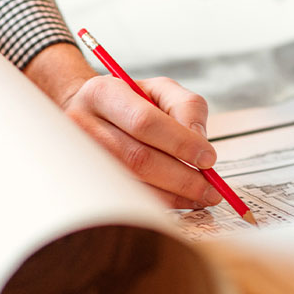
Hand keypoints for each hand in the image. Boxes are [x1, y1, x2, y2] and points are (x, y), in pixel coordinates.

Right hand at [24, 44, 220, 208]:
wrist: (94, 114)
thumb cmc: (133, 102)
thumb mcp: (162, 90)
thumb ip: (187, 107)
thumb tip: (200, 142)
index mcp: (104, 94)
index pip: (144, 122)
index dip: (180, 143)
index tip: (209, 159)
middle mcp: (84, 125)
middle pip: (139, 158)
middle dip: (182, 178)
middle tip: (211, 189)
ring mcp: (83, 158)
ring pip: (133, 184)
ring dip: (174, 195)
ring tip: (202, 196)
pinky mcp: (88, 182)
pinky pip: (128, 199)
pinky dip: (161, 203)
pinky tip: (182, 201)